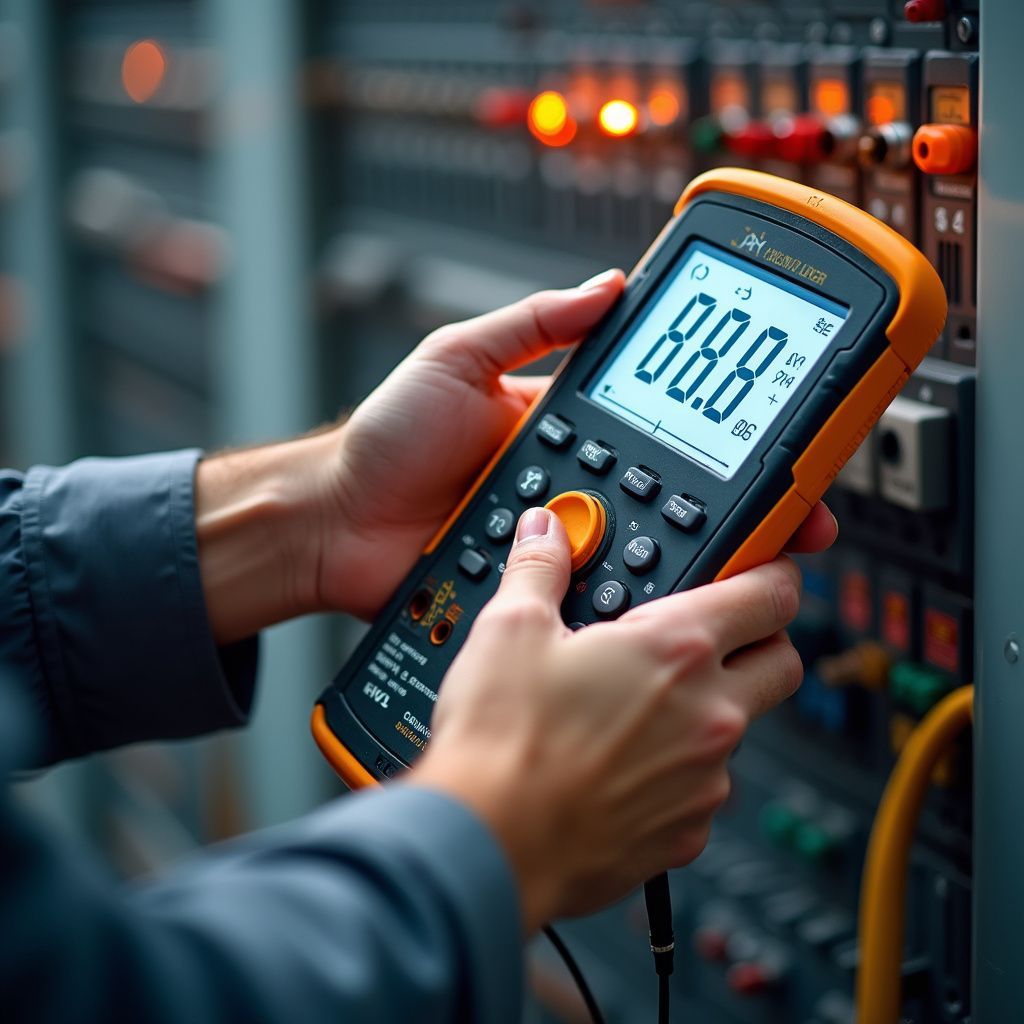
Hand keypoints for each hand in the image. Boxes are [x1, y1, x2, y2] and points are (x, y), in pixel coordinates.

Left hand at [194, 271, 834, 643]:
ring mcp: (555, 546)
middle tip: (794, 525)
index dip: (718, 439)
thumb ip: (532, 323)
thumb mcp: (458, 357)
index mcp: (566, 431)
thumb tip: (609, 285)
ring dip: (694, 562)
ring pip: (641, 558)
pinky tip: (674, 608)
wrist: (333, 521)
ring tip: (752, 565)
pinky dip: (629, 606)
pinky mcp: (533, 594)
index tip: (775, 444)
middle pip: (669, 503)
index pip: (661, 430)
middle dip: (735, 515)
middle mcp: (570, 490)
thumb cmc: (386, 437)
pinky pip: (589, 601)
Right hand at [413, 504, 835, 931]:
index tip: (760, 570)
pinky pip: (702, 790)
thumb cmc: (503, 740)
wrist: (488, 844)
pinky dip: (676, 772)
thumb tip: (546, 535)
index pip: (772, 593)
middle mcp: (709, 714)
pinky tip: (619, 765)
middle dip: (762, 640)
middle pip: (781, 662)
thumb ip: (540, 570)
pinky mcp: (686, 834)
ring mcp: (704, 780)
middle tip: (712, 635)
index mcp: (677, 648)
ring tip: (637, 707)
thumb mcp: (511, 628)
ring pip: (739, 730)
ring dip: (707, 710)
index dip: (773, 572)